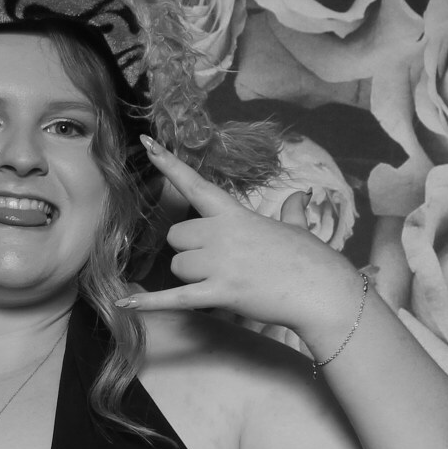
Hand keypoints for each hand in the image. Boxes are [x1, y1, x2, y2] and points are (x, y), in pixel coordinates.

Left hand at [118, 138, 361, 331]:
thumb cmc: (311, 260)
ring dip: (190, 277)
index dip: (169, 164)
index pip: (195, 184)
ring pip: (177, 266)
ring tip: (222, 281)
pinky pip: (176, 297)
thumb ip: (291, 211)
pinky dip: (149, 303)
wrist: (323, 291)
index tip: (146, 144)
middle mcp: (222, 234)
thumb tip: (301, 197)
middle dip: (187, 251)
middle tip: (215, 263)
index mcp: (235, 214)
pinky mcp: (221, 292)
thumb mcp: (297, 228)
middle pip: (176, 237)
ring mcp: (220, 264)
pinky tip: (124, 304)